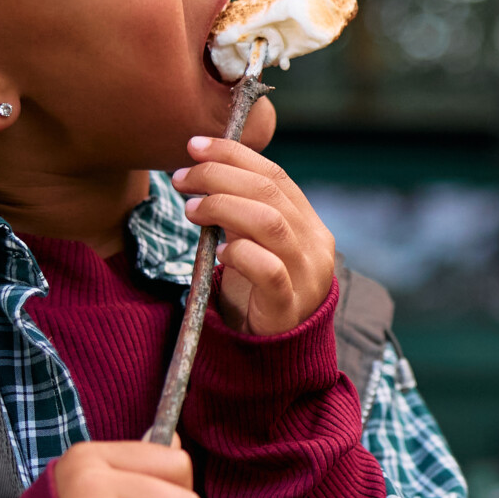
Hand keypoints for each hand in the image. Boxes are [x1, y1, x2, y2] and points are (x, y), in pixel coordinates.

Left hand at [172, 135, 336, 335]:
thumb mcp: (253, 242)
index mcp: (309, 224)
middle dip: (219, 176)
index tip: (195, 146)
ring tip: (192, 210)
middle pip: (269, 192)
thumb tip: (204, 167)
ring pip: (270, 223)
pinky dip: (241, 253)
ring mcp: (307, 276)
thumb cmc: (257, 291)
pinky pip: (269, 270)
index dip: (234, 155)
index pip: (275, 175)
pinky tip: (219, 252)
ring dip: (223, 207)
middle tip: (183, 178)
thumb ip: (243, 210)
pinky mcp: (289, 306)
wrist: (275, 351)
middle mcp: (315, 245)